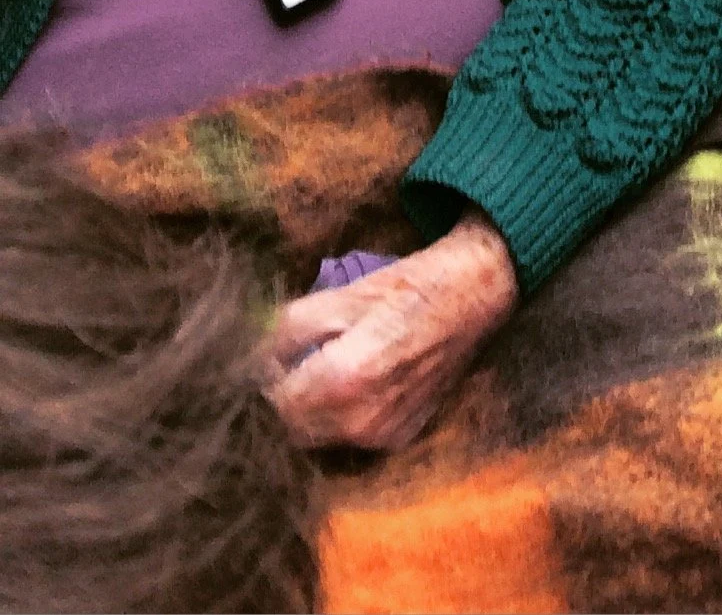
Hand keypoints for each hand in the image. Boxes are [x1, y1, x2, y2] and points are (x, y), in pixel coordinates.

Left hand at [266, 213, 518, 450]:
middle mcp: (362, 422)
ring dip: (310, 412)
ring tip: (320, 371)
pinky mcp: (400, 440)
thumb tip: (243, 358)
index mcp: (342, 381)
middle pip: (292, 430)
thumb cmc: (404, 287)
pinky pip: (350, 439)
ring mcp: (384, 437)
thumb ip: (281, 332)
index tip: (259, 365)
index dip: (260, 384)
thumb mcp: (336, 296)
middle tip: (287, 367)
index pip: (273, 405)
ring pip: (319, 438)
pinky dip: (341, 417)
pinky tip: (352, 384)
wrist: (472, 294)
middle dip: (284, 400)